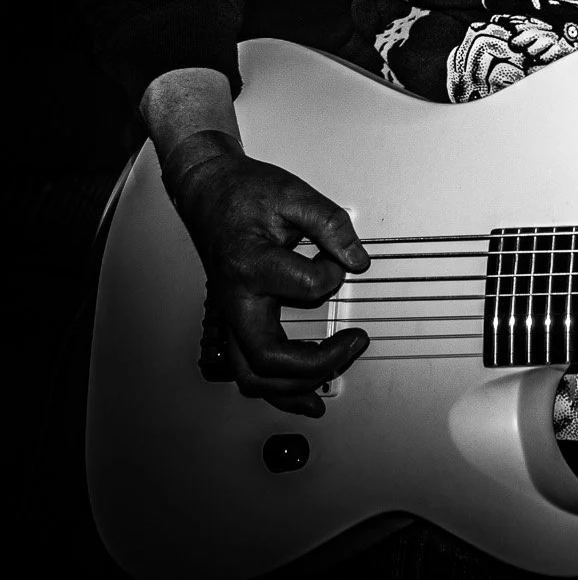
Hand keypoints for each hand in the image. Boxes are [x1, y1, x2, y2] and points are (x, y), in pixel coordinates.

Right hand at [166, 140, 370, 416]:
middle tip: (355, 343)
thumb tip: (357, 258)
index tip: (341, 257)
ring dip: (296, 388)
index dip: (335, 273)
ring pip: (254, 377)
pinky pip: (250, 370)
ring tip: (333, 377)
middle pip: (270, 358)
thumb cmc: (245, 193)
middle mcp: (237, 298)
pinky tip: (306, 396)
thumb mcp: (294, 194)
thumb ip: (330, 224)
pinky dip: (278, 391)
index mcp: (251, 264)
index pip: (308, 286)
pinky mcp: (236, 321)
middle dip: (318, 362)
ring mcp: (232, 315)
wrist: (209, 192)